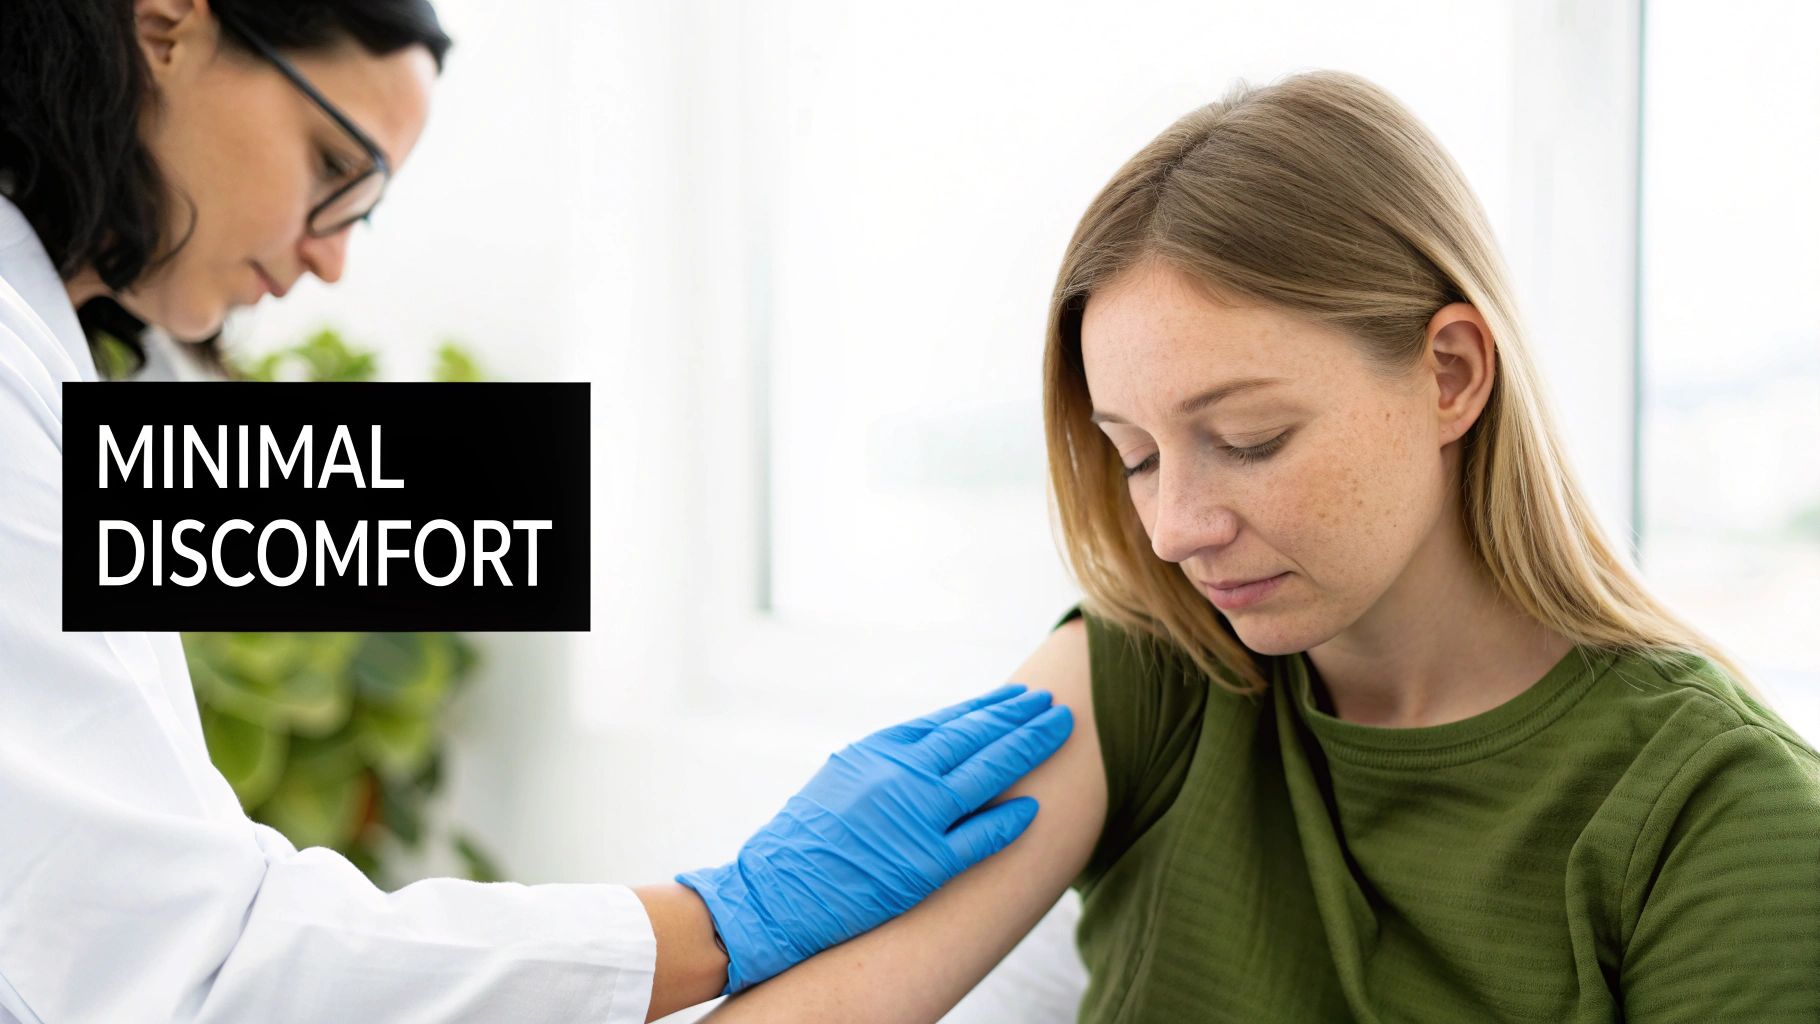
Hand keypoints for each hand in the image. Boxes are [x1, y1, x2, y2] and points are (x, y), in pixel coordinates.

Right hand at [674, 683, 1073, 993]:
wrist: (772, 893)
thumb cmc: (802, 840)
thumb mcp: (841, 777)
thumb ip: (887, 760)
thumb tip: (930, 748)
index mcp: (880, 751)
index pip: (950, 721)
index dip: (989, 708)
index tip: (1018, 698)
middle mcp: (902, 776)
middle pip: (977, 737)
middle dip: (1020, 718)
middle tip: (1052, 704)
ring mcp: (916, 819)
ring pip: (989, 773)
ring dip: (1029, 747)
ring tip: (1059, 730)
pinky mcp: (923, 866)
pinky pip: (980, 837)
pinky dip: (1010, 820)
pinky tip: (1036, 805)